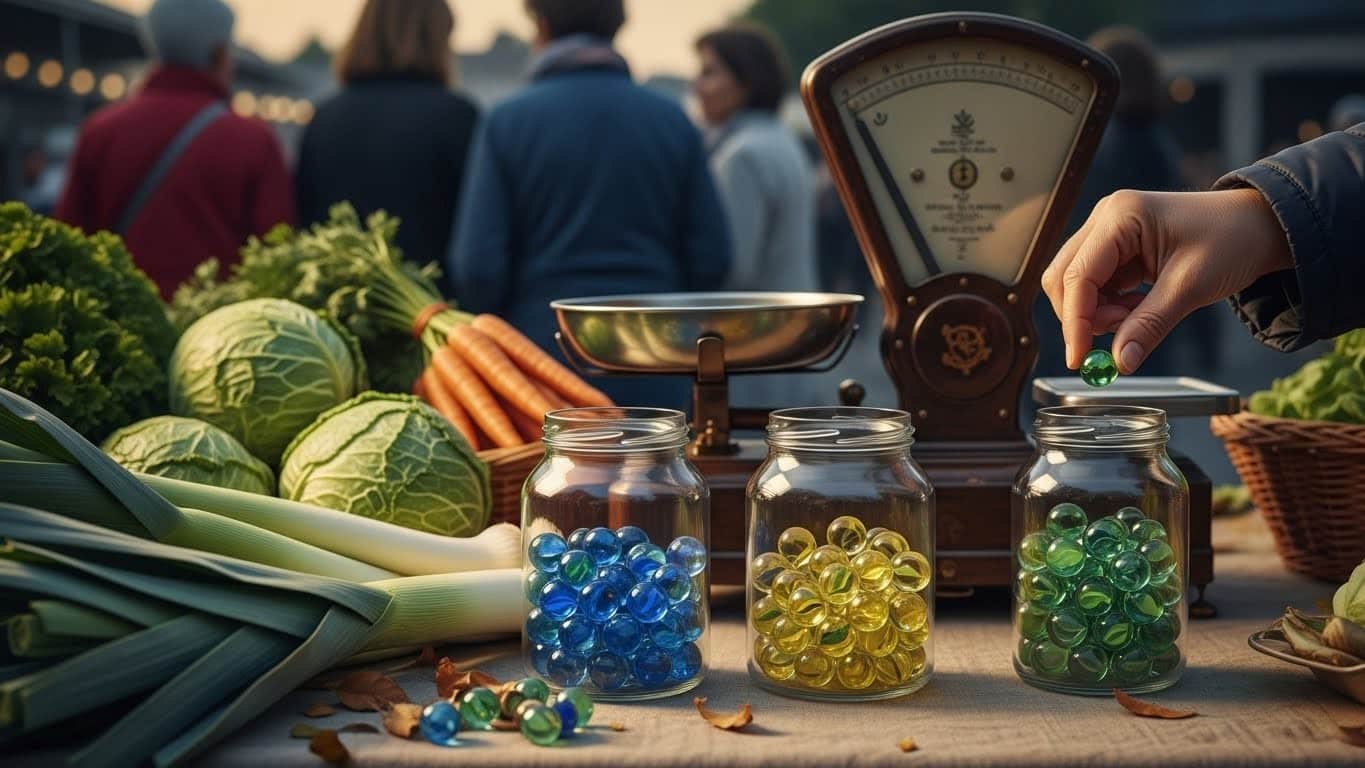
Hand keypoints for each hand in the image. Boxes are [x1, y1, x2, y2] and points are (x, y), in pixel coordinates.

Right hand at [1041, 188, 1292, 373]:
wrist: (1260, 225)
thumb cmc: (1232, 240)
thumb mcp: (1191, 287)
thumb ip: (1149, 325)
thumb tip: (1120, 362)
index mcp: (1120, 216)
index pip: (1078, 276)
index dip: (1075, 321)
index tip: (1079, 358)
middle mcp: (1105, 218)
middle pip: (1065, 277)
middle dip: (1083, 316)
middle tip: (1117, 336)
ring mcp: (1108, 232)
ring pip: (1076, 284)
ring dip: (1097, 312)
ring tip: (1137, 318)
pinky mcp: (1116, 248)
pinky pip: (1096, 285)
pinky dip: (1110, 307)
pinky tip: (1139, 308)